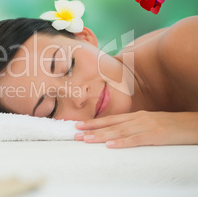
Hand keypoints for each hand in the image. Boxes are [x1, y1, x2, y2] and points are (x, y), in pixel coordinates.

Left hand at [74, 111, 197, 147]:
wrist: (194, 124)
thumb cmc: (173, 125)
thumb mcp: (151, 122)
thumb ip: (136, 126)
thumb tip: (119, 134)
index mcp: (136, 116)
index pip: (111, 119)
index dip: (94, 122)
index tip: (79, 125)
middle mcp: (138, 119)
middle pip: (111, 125)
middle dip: (92, 129)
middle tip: (75, 134)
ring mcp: (147, 126)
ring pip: (119, 132)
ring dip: (101, 136)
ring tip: (86, 139)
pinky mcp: (156, 135)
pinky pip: (137, 140)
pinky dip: (123, 143)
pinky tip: (111, 146)